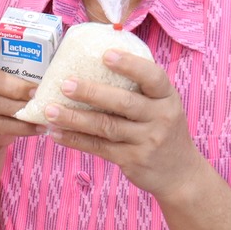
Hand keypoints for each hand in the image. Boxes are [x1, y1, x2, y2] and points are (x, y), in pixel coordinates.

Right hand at [0, 32, 44, 153]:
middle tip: (37, 92)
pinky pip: (0, 125)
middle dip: (14, 86)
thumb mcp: (15, 72)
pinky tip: (40, 127)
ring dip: (20, 108)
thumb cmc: (12, 89)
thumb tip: (67, 51)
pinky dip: (22, 127)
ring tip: (42, 110)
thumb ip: (31, 61)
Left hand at [41, 50, 204, 199]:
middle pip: (124, 103)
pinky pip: (98, 147)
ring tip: (49, 110)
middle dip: (92, 92)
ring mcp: (146, 141)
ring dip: (74, 118)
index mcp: (167, 98)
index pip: (153, 77)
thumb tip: (96, 62)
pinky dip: (75, 139)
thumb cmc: (163, 129)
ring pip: (106, 127)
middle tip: (65, 84)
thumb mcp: (162, 106)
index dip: (130, 65)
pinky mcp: (131, 160)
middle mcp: (160, 118)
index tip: (106, 55)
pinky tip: (56, 132)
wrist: (181, 174)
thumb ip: (139, 89)